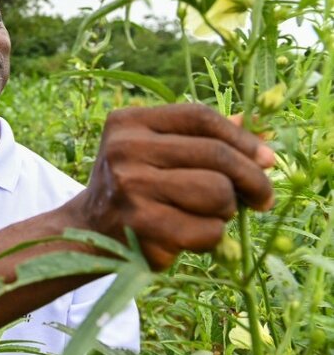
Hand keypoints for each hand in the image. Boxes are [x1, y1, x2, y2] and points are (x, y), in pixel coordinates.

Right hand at [78, 104, 274, 270]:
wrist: (88, 229)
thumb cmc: (133, 185)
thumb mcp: (153, 149)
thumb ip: (197, 136)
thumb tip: (254, 126)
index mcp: (128, 122)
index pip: (199, 117)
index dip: (242, 137)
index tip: (266, 158)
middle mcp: (125, 150)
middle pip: (215, 155)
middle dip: (252, 179)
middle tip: (263, 197)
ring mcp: (131, 188)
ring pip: (217, 193)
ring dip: (227, 210)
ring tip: (212, 214)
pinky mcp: (141, 227)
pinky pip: (206, 231)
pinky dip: (212, 237)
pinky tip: (193, 236)